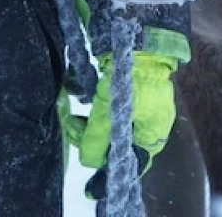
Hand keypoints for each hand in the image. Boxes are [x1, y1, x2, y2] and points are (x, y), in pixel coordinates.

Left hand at [77, 50, 178, 169]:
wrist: (139, 39)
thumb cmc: (128, 82)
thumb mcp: (109, 114)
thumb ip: (97, 139)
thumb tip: (88, 162)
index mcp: (152, 135)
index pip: (128, 161)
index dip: (107, 171)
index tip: (88, 182)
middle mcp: (147, 122)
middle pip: (115, 140)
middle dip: (90, 138)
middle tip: (71, 130)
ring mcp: (139, 102)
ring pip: (108, 120)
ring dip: (88, 120)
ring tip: (70, 117)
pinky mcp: (128, 85)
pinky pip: (106, 100)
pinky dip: (91, 100)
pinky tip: (75, 91)